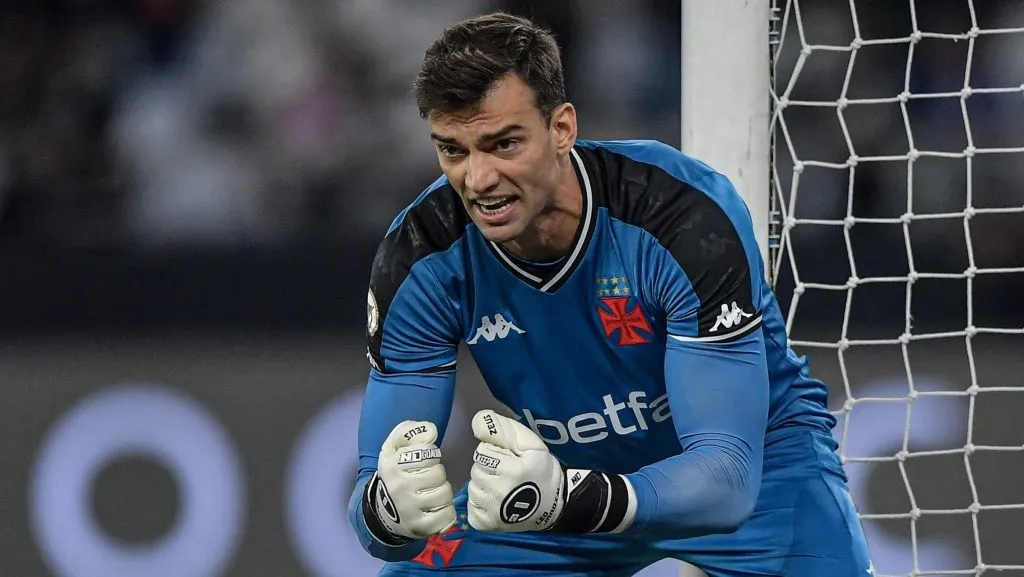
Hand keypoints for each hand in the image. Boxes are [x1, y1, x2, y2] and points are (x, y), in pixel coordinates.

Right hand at [362, 420, 456, 543]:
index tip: (424, 463)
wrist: (382, 513)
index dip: (431, 457)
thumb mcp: (392, 450)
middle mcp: (399, 487)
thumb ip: (407, 432)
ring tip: (433, 494)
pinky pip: (447, 515)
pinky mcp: (418, 527)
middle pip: (439, 474)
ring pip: (445, 493)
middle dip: (438, 475)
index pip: (429, 454)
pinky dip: (447, 512)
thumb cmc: (395, 476)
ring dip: (443, 493)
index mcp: (393, 466)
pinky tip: (437, 509)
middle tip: (429, 481)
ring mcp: (408, 509)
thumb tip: (431, 429)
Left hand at [467, 409, 638, 534]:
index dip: (495, 451)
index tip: (509, 458)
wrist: (554, 505)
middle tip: (506, 473)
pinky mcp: (486, 525)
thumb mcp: (530, 444)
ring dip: (484, 485)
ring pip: (472, 488)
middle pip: (476, 469)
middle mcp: (499, 493)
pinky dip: (480, 503)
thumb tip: (476, 421)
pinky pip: (471, 507)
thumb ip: (503, 430)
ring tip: (503, 487)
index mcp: (512, 471)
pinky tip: (496, 501)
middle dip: (488, 467)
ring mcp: (491, 512)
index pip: (482, 450)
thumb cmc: (542, 471)